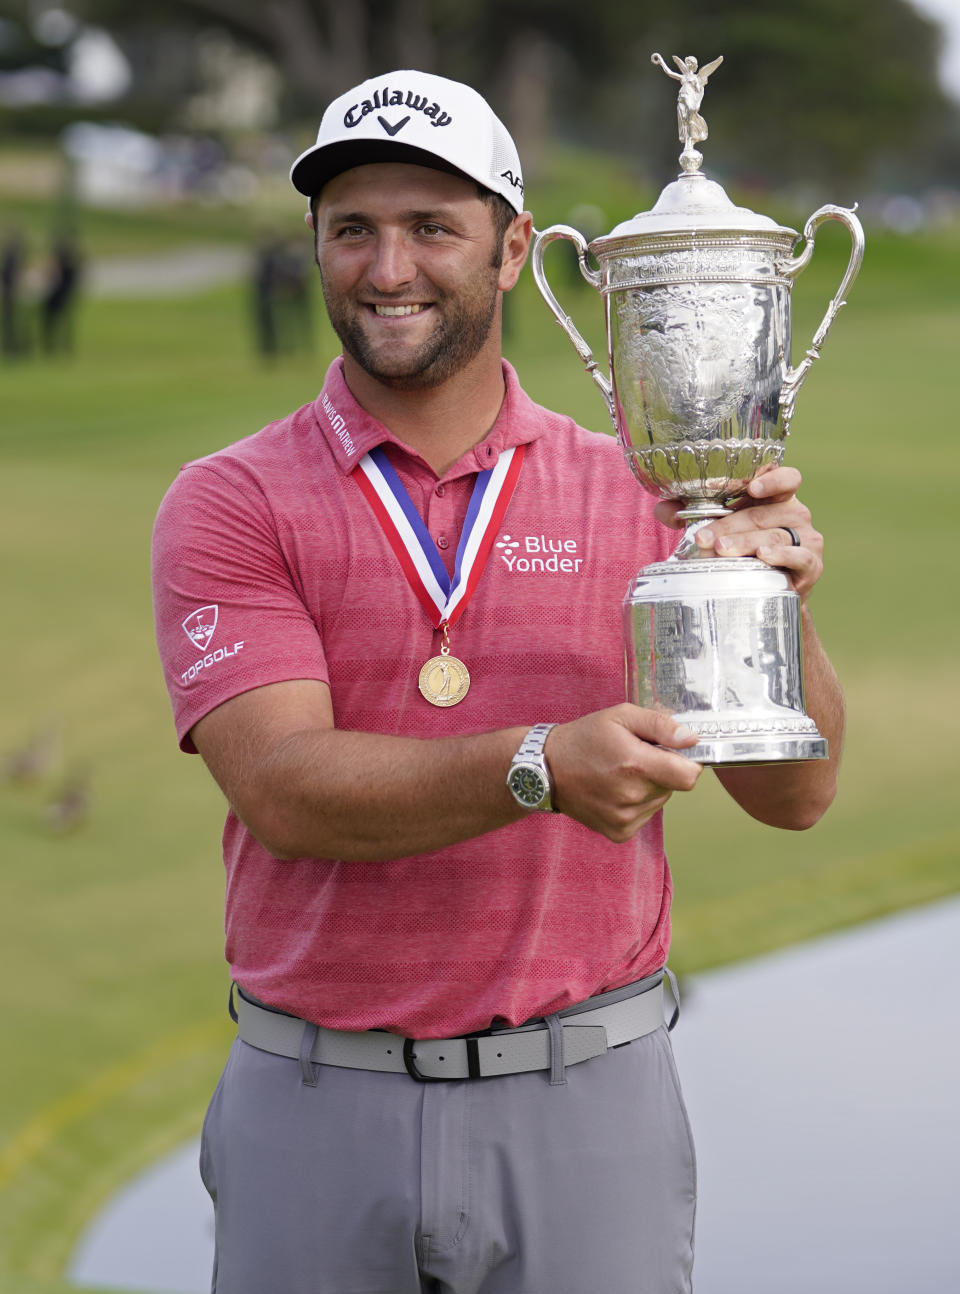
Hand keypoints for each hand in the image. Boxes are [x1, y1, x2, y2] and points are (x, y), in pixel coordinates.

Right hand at [546, 704, 701, 842]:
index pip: (689, 776)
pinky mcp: (619, 832)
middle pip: (674, 786)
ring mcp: (625, 818)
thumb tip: (691, 739)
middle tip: (635, 757)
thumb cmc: (584, 738)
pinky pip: (645, 816)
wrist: (546, 769)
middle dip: (663, 771)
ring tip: (620, 773)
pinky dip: (636, 803)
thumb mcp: (620, 716)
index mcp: (636, 764)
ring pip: (659, 800)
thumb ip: (660, 725)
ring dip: (648, 787)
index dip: (687, 763)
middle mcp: (632, 796)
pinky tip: (614, 790)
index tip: (672, 753)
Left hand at [654, 466, 823, 602]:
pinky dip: (781, 556)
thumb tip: (662, 509)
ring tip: (722, 550)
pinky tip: (763, 556)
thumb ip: (691, 513)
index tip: (751, 487)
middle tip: (704, 538)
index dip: (773, 479)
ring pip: (775, 536)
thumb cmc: (743, 550)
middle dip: (730, 525)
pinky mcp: (811, 565)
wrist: (767, 592)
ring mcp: (806, 539)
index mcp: (776, 497)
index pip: (786, 478)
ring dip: (746, 543)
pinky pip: (800, 557)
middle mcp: (795, 514)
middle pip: (764, 513)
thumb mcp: (720, 527)